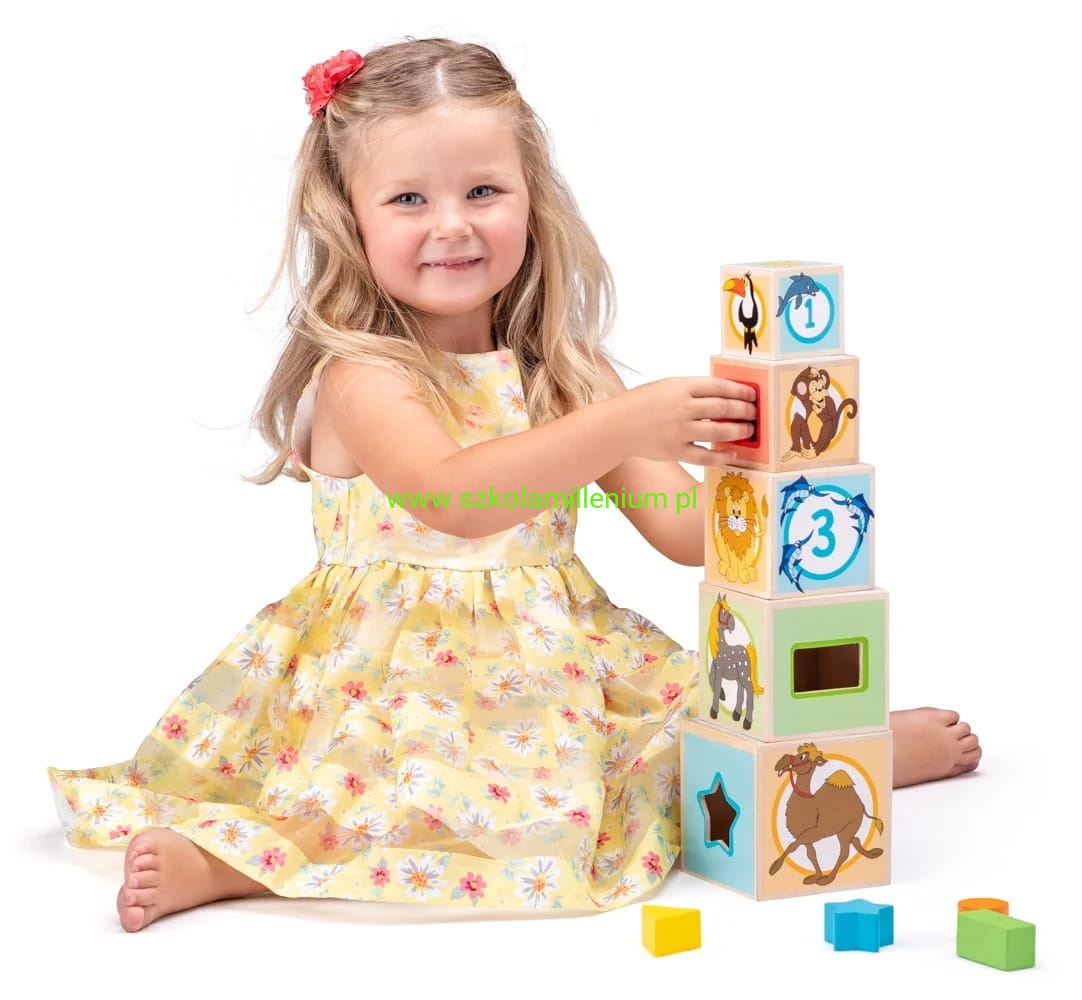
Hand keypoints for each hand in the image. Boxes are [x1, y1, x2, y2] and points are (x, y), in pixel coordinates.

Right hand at [622, 377, 756, 465]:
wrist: (616, 426)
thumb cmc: (642, 404)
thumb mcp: (667, 386)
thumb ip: (693, 390)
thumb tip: (725, 396)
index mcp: (680, 387)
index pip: (719, 386)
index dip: (740, 390)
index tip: (752, 394)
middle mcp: (681, 408)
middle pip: (723, 407)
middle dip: (744, 410)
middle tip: (754, 413)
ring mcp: (678, 431)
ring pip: (718, 431)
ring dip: (738, 431)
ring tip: (748, 431)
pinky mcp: (675, 451)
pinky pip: (705, 455)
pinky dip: (721, 455)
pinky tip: (731, 453)